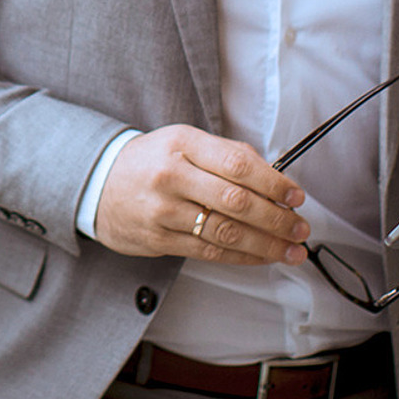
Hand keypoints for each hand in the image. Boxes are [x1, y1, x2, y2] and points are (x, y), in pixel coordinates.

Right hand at [94, 125, 310, 265]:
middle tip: (300, 228)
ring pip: (225, 231)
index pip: (238, 164)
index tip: (296, 197)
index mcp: (182, 143)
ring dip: (266, 244)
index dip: (274, 183)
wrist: (97, 184)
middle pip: (236, 201)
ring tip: (291, 249)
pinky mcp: (158, 239)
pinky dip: (242, 256)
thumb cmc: (151, 161)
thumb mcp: (184, 142)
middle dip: (277, 218)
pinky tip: (262, 256)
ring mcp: (163, 210)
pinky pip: (209, 251)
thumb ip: (227, 155)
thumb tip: (275, 177)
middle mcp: (171, 175)